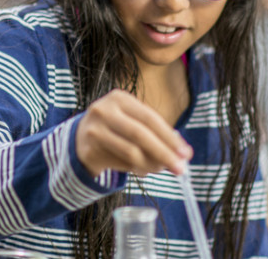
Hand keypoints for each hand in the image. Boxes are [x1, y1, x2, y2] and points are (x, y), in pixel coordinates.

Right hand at [75, 89, 191, 176]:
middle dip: (164, 153)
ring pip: (131, 152)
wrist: (81, 137)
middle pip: (140, 134)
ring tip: (161, 169)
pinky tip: (144, 170)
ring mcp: (94, 129)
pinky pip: (121, 163)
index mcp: (119, 98)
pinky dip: (137, 169)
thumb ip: (157, 133)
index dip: (170, 137)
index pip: (150, 118)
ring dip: (152, 165)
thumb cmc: (116, 128)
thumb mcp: (133, 121)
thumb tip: (183, 154)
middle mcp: (104, 110)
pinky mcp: (89, 149)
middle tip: (180, 169)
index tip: (186, 153)